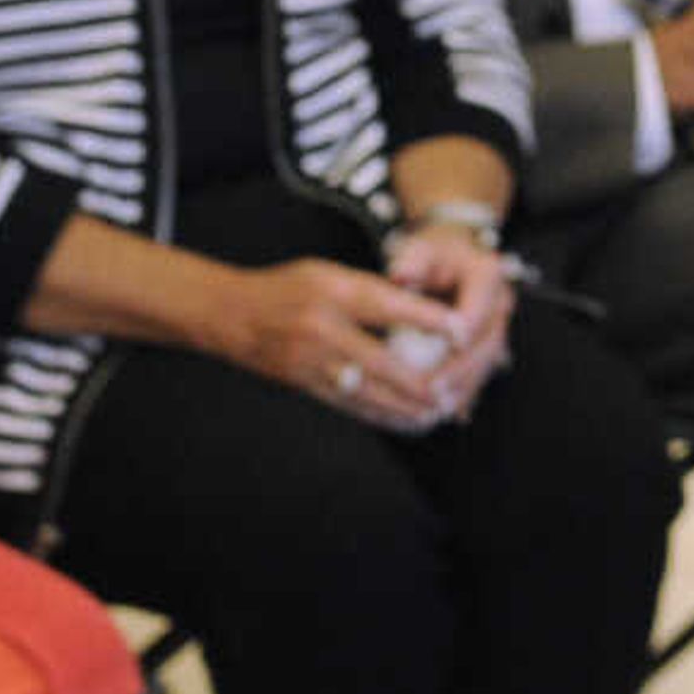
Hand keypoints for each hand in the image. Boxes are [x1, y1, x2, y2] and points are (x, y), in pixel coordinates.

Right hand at [211, 256, 471, 434]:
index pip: (389, 305)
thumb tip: (417, 312)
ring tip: (433, 414)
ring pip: (365, 391)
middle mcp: (322, 328)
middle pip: (381, 361)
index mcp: (333, 291)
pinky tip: (401, 421)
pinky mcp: (303, 384)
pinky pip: (347, 405)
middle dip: (419, 382)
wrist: (231, 315)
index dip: (429, 320)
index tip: (462, 332)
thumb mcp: (329, 273)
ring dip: (402, 407)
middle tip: (450, 392)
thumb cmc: (288, 287)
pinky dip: (377, 415)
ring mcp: (310, 360)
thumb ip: (369, 291)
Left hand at [382, 223, 518, 420]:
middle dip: (460, 371)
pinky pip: (480, 372)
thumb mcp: (420, 249)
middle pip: (486, 344)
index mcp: (488, 275)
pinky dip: (463, 393)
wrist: (450, 256)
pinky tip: (444, 414)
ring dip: (463, 389)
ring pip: (486, 364)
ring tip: (436, 410)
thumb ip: (411, 261)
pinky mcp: (489, 345)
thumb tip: (400, 276)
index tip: (442, 354)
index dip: (460, 335)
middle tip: (433, 392)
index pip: (477, 310)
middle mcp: (500, 302)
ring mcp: (497, 326)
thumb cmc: (431, 254)